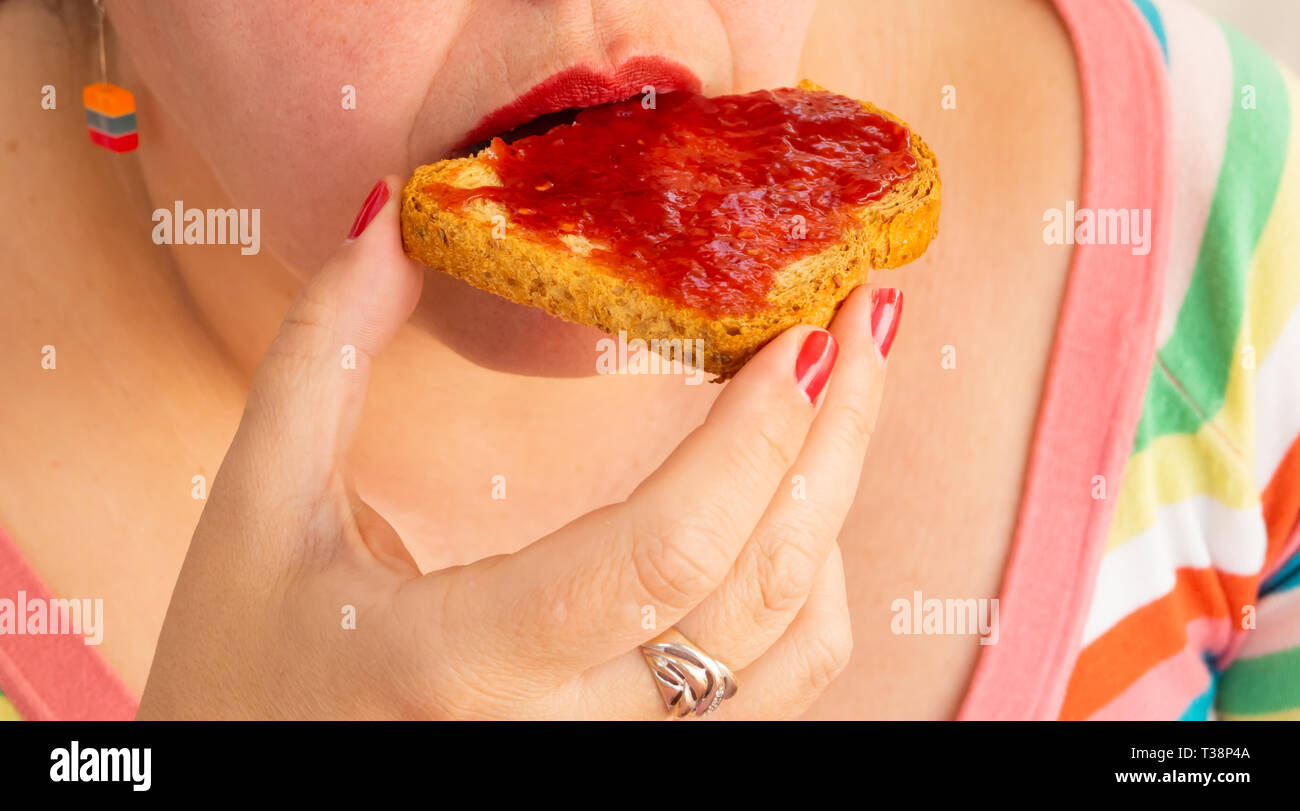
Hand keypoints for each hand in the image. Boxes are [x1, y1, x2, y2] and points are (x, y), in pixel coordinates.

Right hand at [137, 176, 899, 718]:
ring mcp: (618, 769)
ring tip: (833, 393)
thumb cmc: (241, 673)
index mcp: (456, 663)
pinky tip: (781, 506)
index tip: (803, 332)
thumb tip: (390, 218)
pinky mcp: (642, 766)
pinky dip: (805, 592)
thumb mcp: (258, 510)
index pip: (654, 553)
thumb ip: (322, 355)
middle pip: (756, 592)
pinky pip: (775, 694)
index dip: (752, 439)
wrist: (254, 790)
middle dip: (833, 438)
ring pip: (792, 651)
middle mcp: (561, 741)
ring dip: (829, 508)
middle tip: (866, 316)